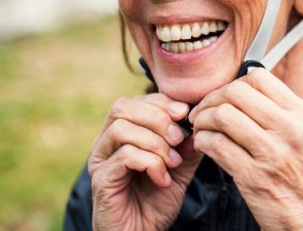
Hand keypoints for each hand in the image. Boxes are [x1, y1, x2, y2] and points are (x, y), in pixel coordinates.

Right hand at [87, 94, 202, 230]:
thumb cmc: (155, 201)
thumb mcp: (179, 168)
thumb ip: (188, 145)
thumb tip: (202, 121)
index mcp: (122, 134)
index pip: (136, 101)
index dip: (162, 102)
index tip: (185, 114)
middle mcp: (105, 143)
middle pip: (122, 107)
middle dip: (157, 118)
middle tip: (178, 139)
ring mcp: (100, 160)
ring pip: (121, 129)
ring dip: (154, 142)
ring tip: (172, 162)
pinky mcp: (101, 180)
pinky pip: (125, 156)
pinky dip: (150, 163)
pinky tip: (162, 179)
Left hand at [188, 69, 302, 230]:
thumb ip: (282, 113)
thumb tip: (246, 90)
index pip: (259, 77)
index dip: (233, 84)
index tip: (224, 98)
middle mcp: (291, 129)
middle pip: (237, 92)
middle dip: (212, 99)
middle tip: (203, 112)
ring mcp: (273, 152)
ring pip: (223, 116)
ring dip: (203, 120)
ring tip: (201, 130)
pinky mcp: (254, 176)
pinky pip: (216, 145)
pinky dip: (202, 142)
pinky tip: (204, 146)